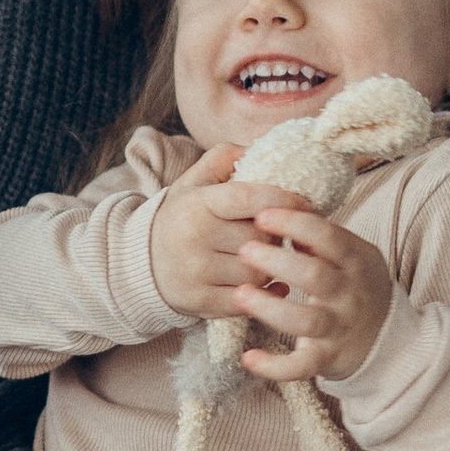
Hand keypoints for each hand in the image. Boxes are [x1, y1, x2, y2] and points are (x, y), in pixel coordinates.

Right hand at [151, 144, 302, 321]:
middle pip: (259, 238)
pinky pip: (249, 301)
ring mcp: (196, 273)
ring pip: (258, 273)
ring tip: (268, 257)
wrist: (142, 262)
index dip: (284, 200)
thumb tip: (263, 148)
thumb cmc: (183, 217)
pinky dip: (266, 294)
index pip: (248, 198)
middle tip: (277, 233)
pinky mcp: (200, 302)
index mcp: (197, 204)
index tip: (307, 204)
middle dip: (276, 235)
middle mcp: (194, 238)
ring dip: (272, 267)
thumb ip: (227, 158)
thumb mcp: (196, 181)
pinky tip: (270, 284)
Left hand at [230, 205, 393, 385]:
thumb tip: (281, 209)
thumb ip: (320, 237)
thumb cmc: (357, 286)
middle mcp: (349, 294)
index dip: (294, 223)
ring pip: (304, 320)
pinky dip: (274, 366)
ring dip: (269, 307)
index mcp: (355, 261)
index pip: (327, 236)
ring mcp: (338, 328)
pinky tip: (249, 358)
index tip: (262, 214)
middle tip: (244, 250)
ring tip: (240, 294)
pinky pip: (301, 366)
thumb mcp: (351, 255)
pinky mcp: (326, 359)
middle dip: (276, 260)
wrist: (389, 340)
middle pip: (314, 275)